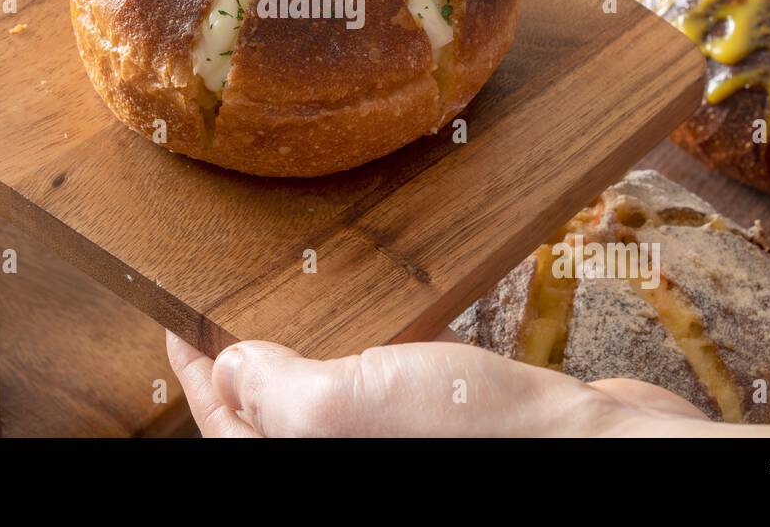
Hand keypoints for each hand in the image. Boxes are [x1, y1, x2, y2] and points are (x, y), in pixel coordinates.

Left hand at [167, 330, 769, 437]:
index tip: (175, 323)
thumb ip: (275, 390)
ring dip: (299, 357)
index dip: (196, 374)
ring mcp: (394, 440)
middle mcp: (348, 457)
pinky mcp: (440, 419)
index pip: (228, 425)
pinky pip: (377, 387)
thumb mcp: (344, 405)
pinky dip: (359, 353)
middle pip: (271, 419)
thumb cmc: (472, 431)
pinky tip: (364, 316)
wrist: (593, 444)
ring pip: (324, 402)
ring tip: (281, 306)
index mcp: (312, 463)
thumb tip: (234, 369)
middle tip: (222, 307)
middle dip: (243, 368)